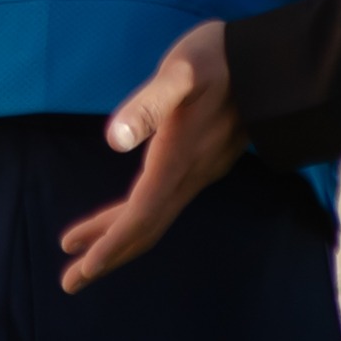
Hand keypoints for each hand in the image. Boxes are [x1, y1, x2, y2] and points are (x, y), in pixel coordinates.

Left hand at [60, 22, 245, 292]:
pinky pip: (164, 203)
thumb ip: (149, 105)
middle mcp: (191, 174)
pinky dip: (136, 216)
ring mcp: (200, 170)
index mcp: (177, 159)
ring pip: (155, 216)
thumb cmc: (217, 58)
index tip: (83, 268)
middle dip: (108, 255)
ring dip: (119, 237)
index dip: (111, 243)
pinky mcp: (205, 161)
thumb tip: (114, 140)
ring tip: (81, 252)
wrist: (270, 60)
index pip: (140, 215)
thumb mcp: (180, 73)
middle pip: (145, 228)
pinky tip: (125, 212)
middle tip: (70, 282)